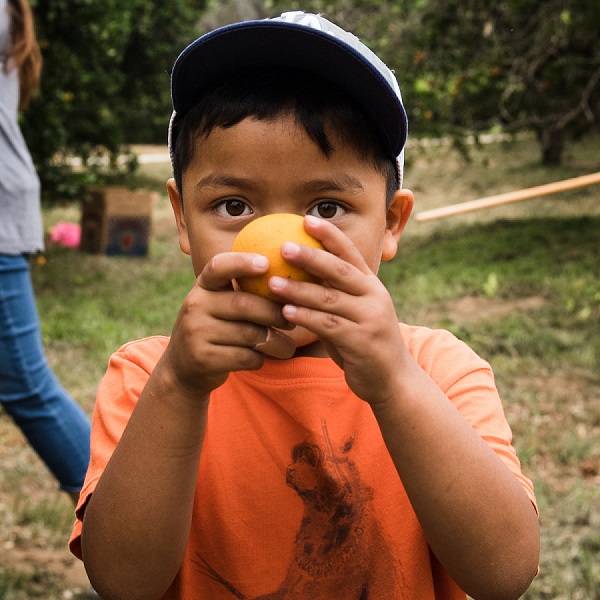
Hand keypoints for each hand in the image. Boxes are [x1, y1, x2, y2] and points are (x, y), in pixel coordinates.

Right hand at [162, 251, 294, 399]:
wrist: (182, 367)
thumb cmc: (215, 328)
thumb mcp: (219, 304)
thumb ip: (242, 291)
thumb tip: (288, 279)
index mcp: (203, 286)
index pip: (219, 267)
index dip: (242, 263)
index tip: (266, 263)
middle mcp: (195, 305)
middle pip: (244, 304)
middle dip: (274, 313)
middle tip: (291, 321)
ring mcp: (196, 332)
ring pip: (249, 334)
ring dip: (275, 341)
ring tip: (289, 346)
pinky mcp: (203, 358)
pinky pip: (244, 357)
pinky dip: (259, 359)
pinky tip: (261, 358)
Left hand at [269, 215, 408, 406]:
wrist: (393, 379)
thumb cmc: (364, 343)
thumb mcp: (354, 313)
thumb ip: (335, 294)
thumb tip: (300, 275)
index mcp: (371, 285)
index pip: (350, 253)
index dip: (330, 235)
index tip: (306, 219)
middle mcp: (373, 296)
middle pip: (339, 270)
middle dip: (310, 256)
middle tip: (283, 246)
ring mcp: (370, 318)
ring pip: (329, 298)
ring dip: (299, 289)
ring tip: (272, 282)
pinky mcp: (361, 341)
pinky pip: (328, 325)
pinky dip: (306, 317)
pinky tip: (286, 311)